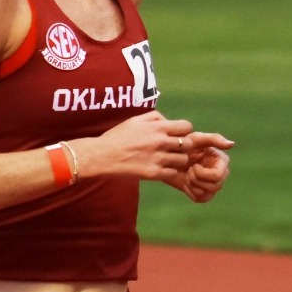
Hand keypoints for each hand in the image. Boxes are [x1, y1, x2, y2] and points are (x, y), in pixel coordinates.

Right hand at [81, 111, 214, 181]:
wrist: (101, 156)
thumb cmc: (118, 136)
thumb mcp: (135, 120)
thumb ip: (155, 117)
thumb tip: (168, 121)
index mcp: (158, 127)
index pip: (187, 127)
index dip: (184, 131)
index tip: (178, 135)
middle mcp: (161, 142)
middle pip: (189, 144)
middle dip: (184, 146)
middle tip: (175, 149)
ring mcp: (158, 159)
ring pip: (183, 160)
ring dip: (178, 159)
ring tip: (168, 159)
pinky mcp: (154, 173)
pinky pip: (172, 172)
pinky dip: (168, 171)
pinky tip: (160, 168)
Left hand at [173, 142, 230, 202]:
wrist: (169, 157)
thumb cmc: (183, 145)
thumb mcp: (197, 139)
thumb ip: (215, 138)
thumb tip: (232, 144)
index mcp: (222, 161)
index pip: (217, 176)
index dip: (202, 174)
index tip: (194, 165)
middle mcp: (221, 173)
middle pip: (214, 186)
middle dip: (196, 179)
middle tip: (188, 170)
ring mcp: (214, 184)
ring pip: (208, 193)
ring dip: (193, 185)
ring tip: (187, 175)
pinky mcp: (205, 193)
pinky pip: (201, 199)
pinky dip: (191, 192)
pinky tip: (186, 182)